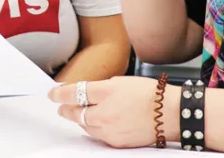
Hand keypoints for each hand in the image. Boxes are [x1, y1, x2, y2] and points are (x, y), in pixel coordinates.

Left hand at [49, 76, 179, 148]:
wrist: (171, 113)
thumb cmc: (150, 94)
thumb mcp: (120, 81)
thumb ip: (99, 88)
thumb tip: (82, 92)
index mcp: (106, 92)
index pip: (74, 92)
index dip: (59, 93)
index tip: (52, 94)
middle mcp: (106, 113)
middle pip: (76, 113)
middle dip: (67, 110)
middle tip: (61, 106)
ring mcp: (111, 130)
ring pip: (85, 127)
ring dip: (79, 120)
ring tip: (78, 114)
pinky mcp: (117, 142)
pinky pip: (98, 136)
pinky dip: (93, 129)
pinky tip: (95, 123)